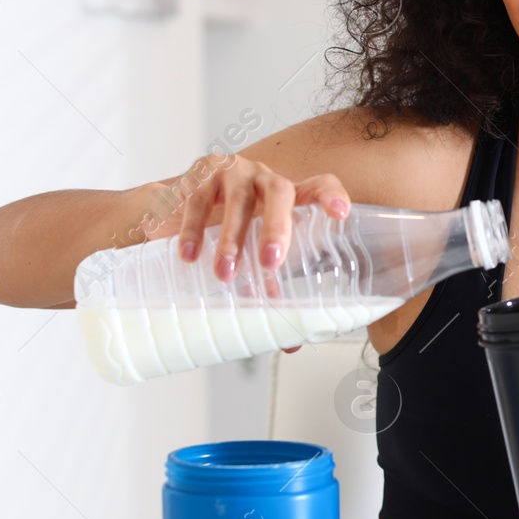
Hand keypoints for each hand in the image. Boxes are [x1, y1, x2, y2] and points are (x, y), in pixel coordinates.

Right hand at [147, 154, 351, 283]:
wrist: (178, 202)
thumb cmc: (229, 228)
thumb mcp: (251, 254)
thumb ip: (270, 290)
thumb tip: (289, 345)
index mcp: (286, 197)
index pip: (317, 185)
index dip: (330, 196)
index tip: (341, 213)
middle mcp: (263, 178)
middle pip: (280, 191)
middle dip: (277, 227)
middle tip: (270, 262)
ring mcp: (232, 173)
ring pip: (239, 199)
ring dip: (232, 237)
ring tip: (224, 272)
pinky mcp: (199, 175)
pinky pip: (197, 200)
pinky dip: (193, 229)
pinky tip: (190, 254)